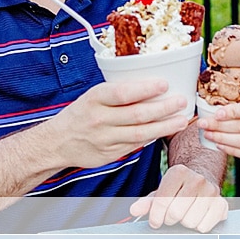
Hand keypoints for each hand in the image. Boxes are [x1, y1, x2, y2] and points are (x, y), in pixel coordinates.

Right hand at [51, 81, 189, 168]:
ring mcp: (105, 139)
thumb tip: (152, 86)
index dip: (145, 89)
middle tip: (181, 102)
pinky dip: (153, 137)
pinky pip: (136, 144)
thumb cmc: (81, 113)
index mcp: (95, 98)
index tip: (164, 84)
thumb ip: (118, 93)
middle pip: (137, 114)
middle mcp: (99, 119)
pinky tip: (166, 131)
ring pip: (140, 133)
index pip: (123, 93)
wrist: (57, 142)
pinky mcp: (110, 154)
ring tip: (181, 120)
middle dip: (163, 108)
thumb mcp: (93, 96)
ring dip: (164, 126)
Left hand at [129, 164, 227, 231]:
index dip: (155, 216)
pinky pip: (204, 227)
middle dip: (169, 219)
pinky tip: (197, 216)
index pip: (162, 202)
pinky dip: (198, 226)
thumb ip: (146, 202)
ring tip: (185, 214)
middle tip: (171, 215)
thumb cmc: (178, 188)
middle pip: (176, 213)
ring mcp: (212, 191)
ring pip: (190, 222)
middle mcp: (197, 179)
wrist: (202, 178)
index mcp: (179, 172)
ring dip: (184, 223)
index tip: (155, 221)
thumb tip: (134, 210)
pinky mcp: (222, 203)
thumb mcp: (161, 191)